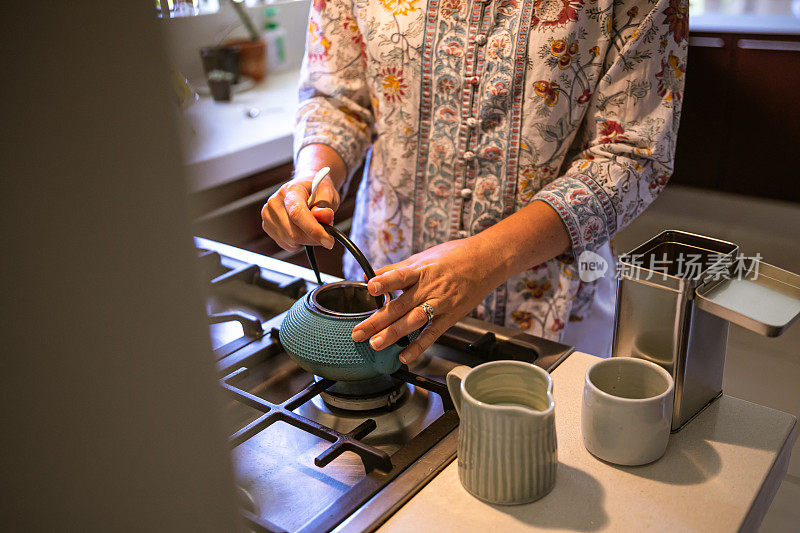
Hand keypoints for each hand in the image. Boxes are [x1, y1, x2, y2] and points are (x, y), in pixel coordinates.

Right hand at [260, 172, 338, 250]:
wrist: (304, 187)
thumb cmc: (316, 189)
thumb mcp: (327, 193)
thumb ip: (326, 204)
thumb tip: (324, 215)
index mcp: (290, 190)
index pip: (297, 213)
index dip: (313, 229)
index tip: (328, 241)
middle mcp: (275, 202)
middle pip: (294, 232)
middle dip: (314, 238)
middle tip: (327, 234)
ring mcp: (268, 215)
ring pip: (291, 241)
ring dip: (308, 241)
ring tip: (313, 226)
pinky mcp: (267, 226)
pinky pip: (288, 245)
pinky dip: (300, 242)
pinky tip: (302, 229)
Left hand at [350, 236, 505, 363]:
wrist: (486, 261)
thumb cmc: (454, 256)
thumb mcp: (423, 256)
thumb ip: (397, 269)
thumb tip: (372, 275)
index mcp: (421, 270)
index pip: (400, 276)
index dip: (385, 282)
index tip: (370, 287)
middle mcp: (429, 288)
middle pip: (400, 306)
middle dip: (377, 320)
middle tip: (358, 332)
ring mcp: (440, 304)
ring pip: (413, 321)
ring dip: (393, 334)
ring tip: (375, 344)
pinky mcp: (450, 317)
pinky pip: (432, 334)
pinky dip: (418, 346)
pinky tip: (404, 356)